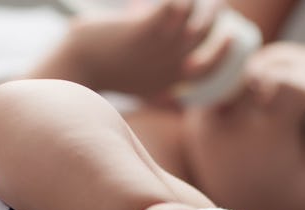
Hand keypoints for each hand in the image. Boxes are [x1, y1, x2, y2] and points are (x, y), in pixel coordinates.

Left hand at [64, 0, 230, 98]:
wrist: (75, 66)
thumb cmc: (108, 75)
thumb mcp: (142, 92)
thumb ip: (161, 100)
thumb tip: (176, 105)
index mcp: (171, 81)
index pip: (209, 68)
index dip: (223, 51)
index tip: (229, 34)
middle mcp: (169, 66)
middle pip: (204, 35)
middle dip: (214, 14)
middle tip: (211, 2)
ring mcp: (157, 48)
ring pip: (192, 16)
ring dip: (200, 0)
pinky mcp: (144, 29)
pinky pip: (174, 5)